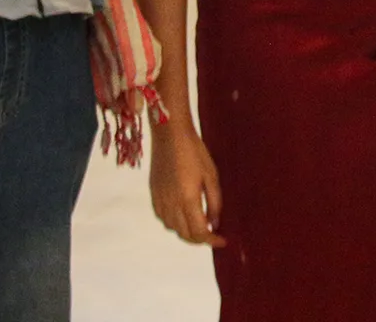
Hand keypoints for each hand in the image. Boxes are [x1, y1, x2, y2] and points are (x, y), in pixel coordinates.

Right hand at [149, 123, 224, 247]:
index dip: (212, 240)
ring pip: (172, 228)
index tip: (222, 240)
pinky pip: (162, 218)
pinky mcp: (153, 194)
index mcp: (187, 200)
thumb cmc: (195, 151)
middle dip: (200, 240)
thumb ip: (214, 202)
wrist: (170, 135)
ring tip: (198, 225)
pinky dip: (173, 223)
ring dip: (186, 232)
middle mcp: (171, 205)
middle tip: (212, 235)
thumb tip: (214, 224)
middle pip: (184, 234)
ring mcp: (160, 200)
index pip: (199, 232)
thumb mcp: (211, 175)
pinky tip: (182, 215)